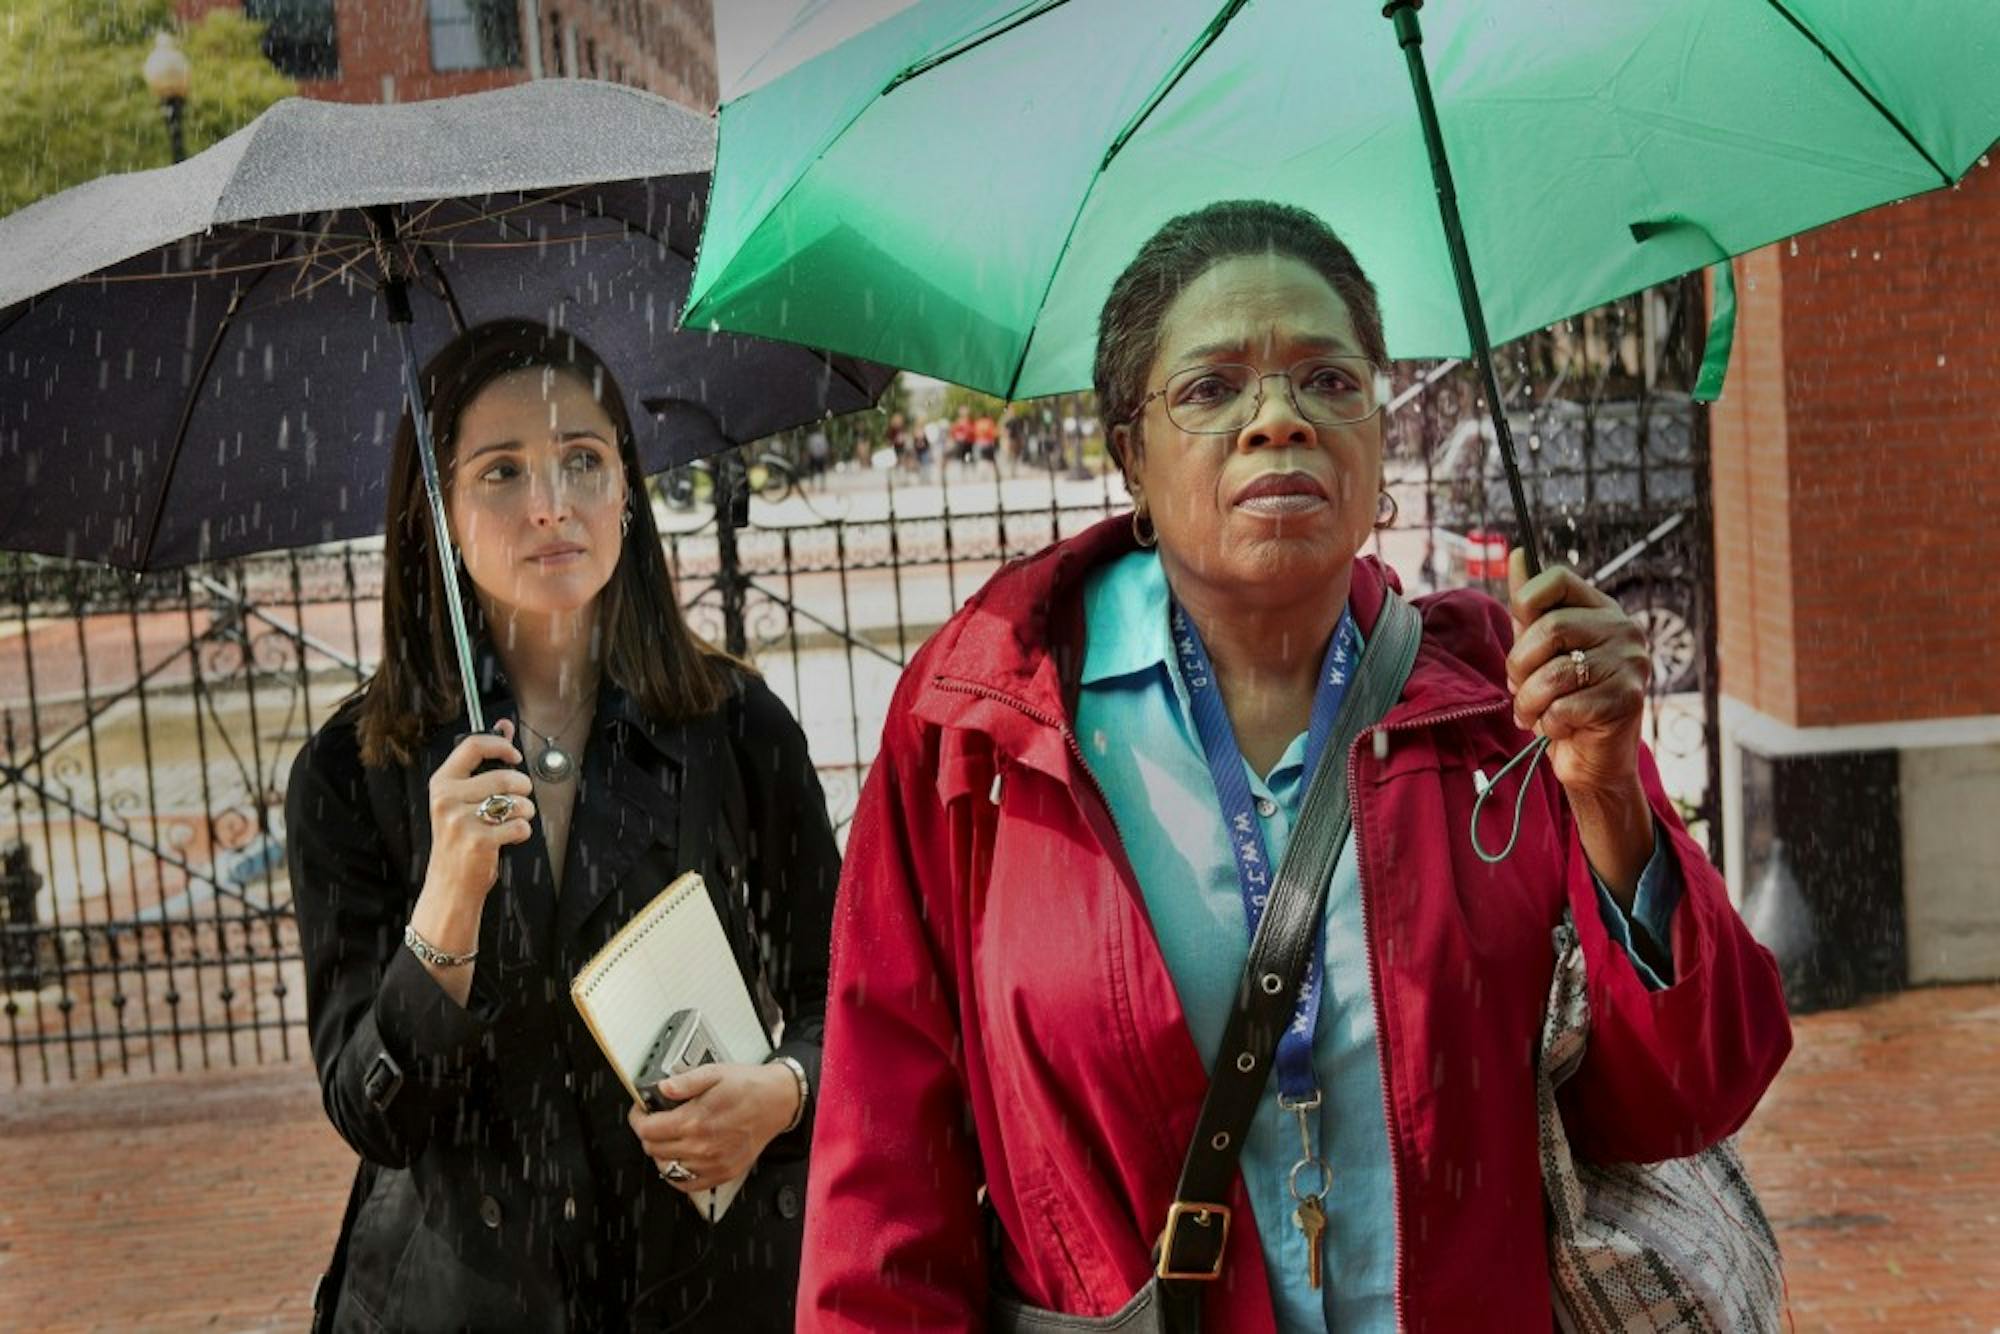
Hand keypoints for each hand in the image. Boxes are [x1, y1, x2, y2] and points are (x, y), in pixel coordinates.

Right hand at [421, 721, 534, 905]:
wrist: (450, 884)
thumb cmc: (460, 838)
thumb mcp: (464, 798)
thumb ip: (484, 762)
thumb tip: (505, 726)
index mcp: (442, 783)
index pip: (473, 745)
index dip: (501, 745)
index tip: (515, 756)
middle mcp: (447, 799)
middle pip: (505, 776)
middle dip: (523, 789)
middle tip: (518, 801)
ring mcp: (460, 821)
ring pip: (516, 801)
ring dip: (525, 811)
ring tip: (512, 821)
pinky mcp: (478, 841)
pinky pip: (519, 825)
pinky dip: (522, 832)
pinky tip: (508, 838)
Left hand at [627, 1062, 800, 1193]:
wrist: (779, 1101)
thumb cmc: (749, 1086)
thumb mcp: (714, 1073)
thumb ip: (684, 1082)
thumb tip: (662, 1088)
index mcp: (696, 1120)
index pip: (648, 1130)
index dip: (638, 1119)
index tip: (640, 1111)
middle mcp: (702, 1146)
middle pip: (653, 1149)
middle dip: (648, 1133)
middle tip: (654, 1120)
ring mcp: (712, 1164)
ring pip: (666, 1168)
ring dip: (661, 1152)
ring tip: (668, 1136)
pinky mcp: (722, 1173)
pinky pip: (686, 1184)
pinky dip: (676, 1173)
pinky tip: (680, 1158)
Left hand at [1504, 550, 1649, 797]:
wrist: (1593, 760)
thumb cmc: (1564, 699)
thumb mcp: (1541, 650)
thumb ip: (1531, 607)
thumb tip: (1516, 553)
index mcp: (1601, 609)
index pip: (1557, 578)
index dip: (1525, 603)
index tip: (1520, 633)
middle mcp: (1623, 629)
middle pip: (1550, 628)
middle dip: (1519, 666)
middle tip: (1519, 688)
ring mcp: (1630, 663)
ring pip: (1554, 673)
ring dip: (1529, 701)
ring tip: (1532, 713)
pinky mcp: (1628, 700)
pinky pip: (1565, 707)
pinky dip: (1549, 724)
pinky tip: (1559, 727)